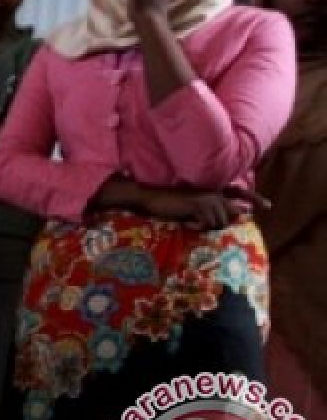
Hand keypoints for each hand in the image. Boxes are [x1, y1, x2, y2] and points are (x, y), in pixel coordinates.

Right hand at [138, 185, 269, 228]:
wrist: (150, 199)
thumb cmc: (168, 206)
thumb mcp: (192, 210)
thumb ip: (209, 213)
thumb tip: (229, 218)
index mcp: (213, 192)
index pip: (239, 193)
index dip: (254, 198)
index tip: (268, 206)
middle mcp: (214, 192)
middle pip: (231, 215)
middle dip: (219, 225)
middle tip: (198, 225)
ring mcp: (208, 197)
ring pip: (222, 221)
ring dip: (207, 227)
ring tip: (191, 223)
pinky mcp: (200, 203)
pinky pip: (210, 222)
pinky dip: (200, 226)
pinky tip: (188, 223)